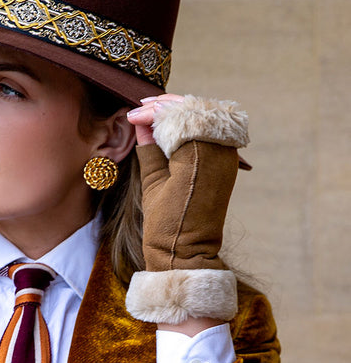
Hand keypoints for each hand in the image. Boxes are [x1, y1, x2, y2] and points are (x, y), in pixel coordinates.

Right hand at [124, 95, 248, 324]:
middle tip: (143, 108)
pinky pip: (211, 133)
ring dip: (180, 114)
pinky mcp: (228, 165)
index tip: (133, 115)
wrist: (187, 254)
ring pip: (205, 119)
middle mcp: (219, 153)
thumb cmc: (166, 226)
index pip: (176, 117)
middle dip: (167, 108)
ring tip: (154, 114)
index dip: (153, 112)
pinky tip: (172, 127)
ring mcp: (227, 158)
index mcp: (197, 157)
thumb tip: (141, 123)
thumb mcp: (151, 183)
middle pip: (195, 113)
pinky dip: (192, 126)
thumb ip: (149, 149)